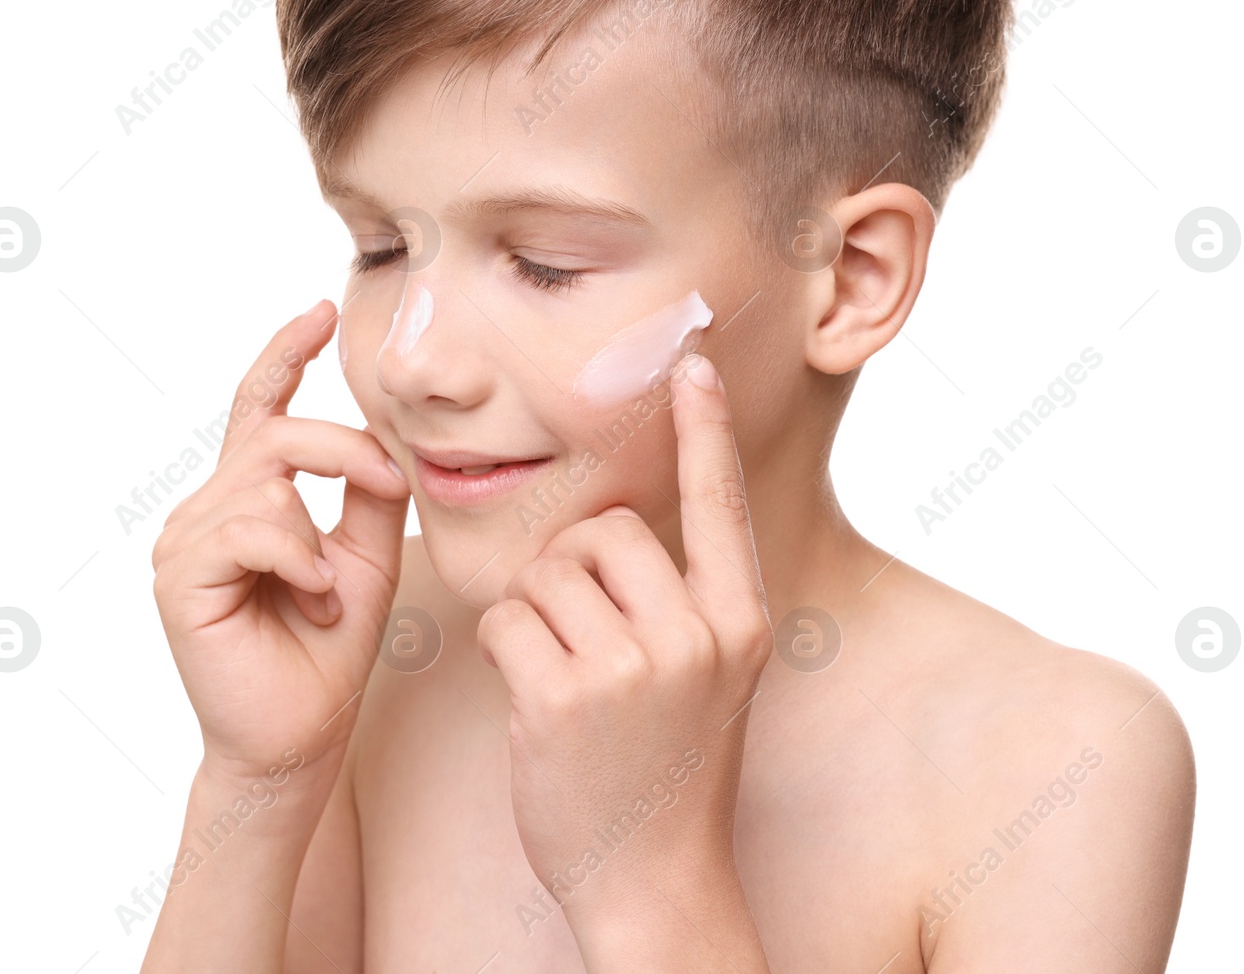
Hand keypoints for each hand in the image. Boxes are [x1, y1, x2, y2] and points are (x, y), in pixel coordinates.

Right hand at [150, 300, 410, 786]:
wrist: (302, 733)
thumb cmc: (331, 649)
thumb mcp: (367, 554)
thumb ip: (368, 492)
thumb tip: (384, 437)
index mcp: (250, 497)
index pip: (261, 406)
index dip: (286, 354)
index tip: (322, 311)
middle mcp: (208, 508)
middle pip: (276, 432)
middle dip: (343, 449)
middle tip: (389, 484)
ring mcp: (186, 540)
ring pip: (266, 481)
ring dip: (319, 536)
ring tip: (328, 594)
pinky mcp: (178, 577)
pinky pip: (252, 529)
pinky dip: (298, 560)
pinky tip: (312, 601)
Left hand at [476, 353, 772, 922]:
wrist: (652, 877)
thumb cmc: (669, 767)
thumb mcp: (707, 677)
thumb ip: (680, 601)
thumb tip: (609, 524)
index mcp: (738, 623)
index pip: (717, 505)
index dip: (704, 431)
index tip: (691, 366)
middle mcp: (696, 636)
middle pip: (604, 531)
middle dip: (571, 568)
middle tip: (576, 631)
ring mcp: (633, 668)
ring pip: (547, 572)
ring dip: (534, 612)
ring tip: (559, 674)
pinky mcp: (564, 697)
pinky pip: (507, 619)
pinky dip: (504, 648)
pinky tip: (532, 698)